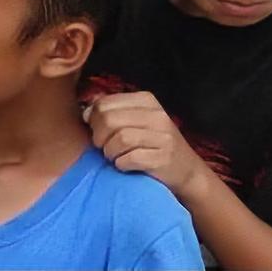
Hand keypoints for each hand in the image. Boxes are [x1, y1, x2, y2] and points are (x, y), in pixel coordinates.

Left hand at [84, 91, 204, 199]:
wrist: (185, 170)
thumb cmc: (154, 145)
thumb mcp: (137, 121)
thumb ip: (113, 112)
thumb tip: (86, 111)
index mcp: (147, 100)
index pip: (105, 103)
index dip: (93, 119)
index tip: (98, 131)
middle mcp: (157, 114)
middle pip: (109, 120)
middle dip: (99, 138)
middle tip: (105, 147)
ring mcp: (162, 136)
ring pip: (118, 139)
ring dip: (110, 153)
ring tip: (116, 157)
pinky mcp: (162, 158)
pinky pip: (128, 160)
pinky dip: (121, 165)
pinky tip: (126, 166)